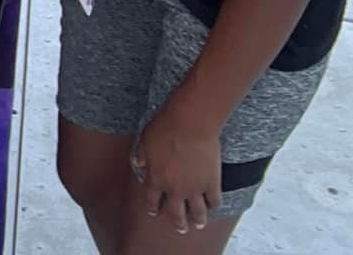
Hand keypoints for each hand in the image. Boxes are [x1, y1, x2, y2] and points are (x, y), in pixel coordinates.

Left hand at [132, 99, 223, 234]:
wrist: (189, 123)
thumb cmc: (165, 127)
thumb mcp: (145, 140)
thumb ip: (141, 155)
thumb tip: (138, 163)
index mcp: (156, 179)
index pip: (151, 200)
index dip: (152, 209)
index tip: (154, 213)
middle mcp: (174, 189)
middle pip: (175, 213)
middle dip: (177, 223)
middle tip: (180, 229)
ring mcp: (194, 188)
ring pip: (197, 213)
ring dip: (197, 220)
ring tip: (198, 225)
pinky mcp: (211, 183)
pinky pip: (214, 201)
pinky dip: (214, 205)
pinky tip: (213, 206)